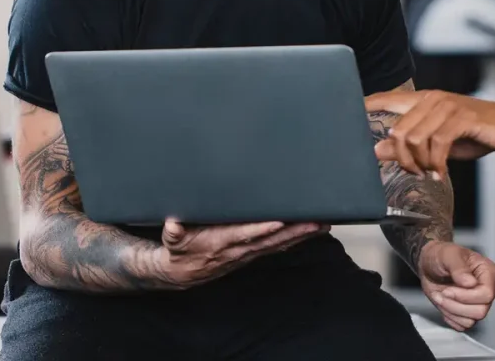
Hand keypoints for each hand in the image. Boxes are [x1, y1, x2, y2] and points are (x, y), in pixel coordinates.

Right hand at [152, 220, 327, 287]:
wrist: (183, 273)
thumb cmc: (180, 251)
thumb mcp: (172, 241)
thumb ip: (173, 232)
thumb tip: (172, 223)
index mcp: (220, 243)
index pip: (244, 235)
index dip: (260, 229)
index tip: (277, 222)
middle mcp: (239, 250)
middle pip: (271, 240)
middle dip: (294, 231)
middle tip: (315, 221)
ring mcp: (248, 253)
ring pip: (279, 244)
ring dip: (301, 235)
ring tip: (322, 224)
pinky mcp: (252, 254)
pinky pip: (277, 247)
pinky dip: (295, 240)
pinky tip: (310, 233)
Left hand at [364, 89, 494, 178]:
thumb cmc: (475, 133)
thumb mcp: (438, 142)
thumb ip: (408, 145)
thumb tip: (376, 150)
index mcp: (423, 100)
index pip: (386, 98)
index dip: (365, 106)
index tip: (346, 115)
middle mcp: (432, 99)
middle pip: (398, 131)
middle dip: (403, 159)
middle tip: (417, 172)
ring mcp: (447, 106)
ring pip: (414, 139)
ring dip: (421, 164)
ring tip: (432, 172)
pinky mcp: (462, 117)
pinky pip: (437, 144)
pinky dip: (437, 164)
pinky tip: (443, 174)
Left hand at [417, 240, 494, 330]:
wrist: (429, 265)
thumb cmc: (441, 256)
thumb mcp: (448, 255)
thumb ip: (459, 268)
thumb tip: (470, 282)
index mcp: (488, 272)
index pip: (487, 294)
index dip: (466, 296)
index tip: (448, 289)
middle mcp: (487, 289)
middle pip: (481, 310)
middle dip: (456, 305)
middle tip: (443, 293)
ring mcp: (479, 302)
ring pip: (472, 320)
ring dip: (451, 310)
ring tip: (441, 296)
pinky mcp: (468, 313)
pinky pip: (463, 325)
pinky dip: (450, 317)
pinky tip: (444, 304)